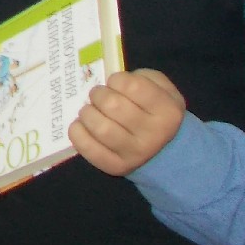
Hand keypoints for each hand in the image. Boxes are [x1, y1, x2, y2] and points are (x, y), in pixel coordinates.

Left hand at [70, 69, 185, 176]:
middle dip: (98, 94)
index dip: (117, 79)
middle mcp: (153, 134)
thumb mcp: (161, 88)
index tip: (115, 82)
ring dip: (87, 113)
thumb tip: (112, 80)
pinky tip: (81, 125)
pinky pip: (88, 147)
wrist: (164, 149)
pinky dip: (77, 132)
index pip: (133, 86)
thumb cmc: (155, 110)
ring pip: (100, 128)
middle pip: (113, 105)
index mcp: (167, 111)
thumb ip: (141, 78)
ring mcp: (134, 154)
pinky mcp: (115, 166)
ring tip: (90, 110)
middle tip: (98, 95)